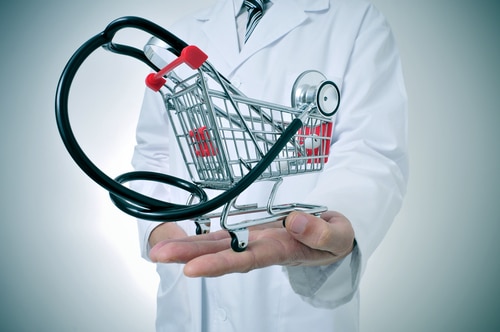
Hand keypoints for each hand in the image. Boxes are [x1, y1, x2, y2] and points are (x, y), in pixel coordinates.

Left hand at [149, 211, 354, 276]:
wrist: (332, 233)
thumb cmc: (335, 236)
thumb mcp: (338, 235)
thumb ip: (320, 231)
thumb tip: (295, 221)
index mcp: (283, 250)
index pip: (248, 259)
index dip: (220, 263)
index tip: (193, 268)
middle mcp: (262, 247)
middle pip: (223, 254)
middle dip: (191, 256)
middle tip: (159, 256)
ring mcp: (255, 239)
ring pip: (219, 244)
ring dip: (189, 247)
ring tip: (159, 252)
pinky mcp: (252, 230)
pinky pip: (224, 234)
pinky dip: (202, 236)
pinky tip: (181, 239)